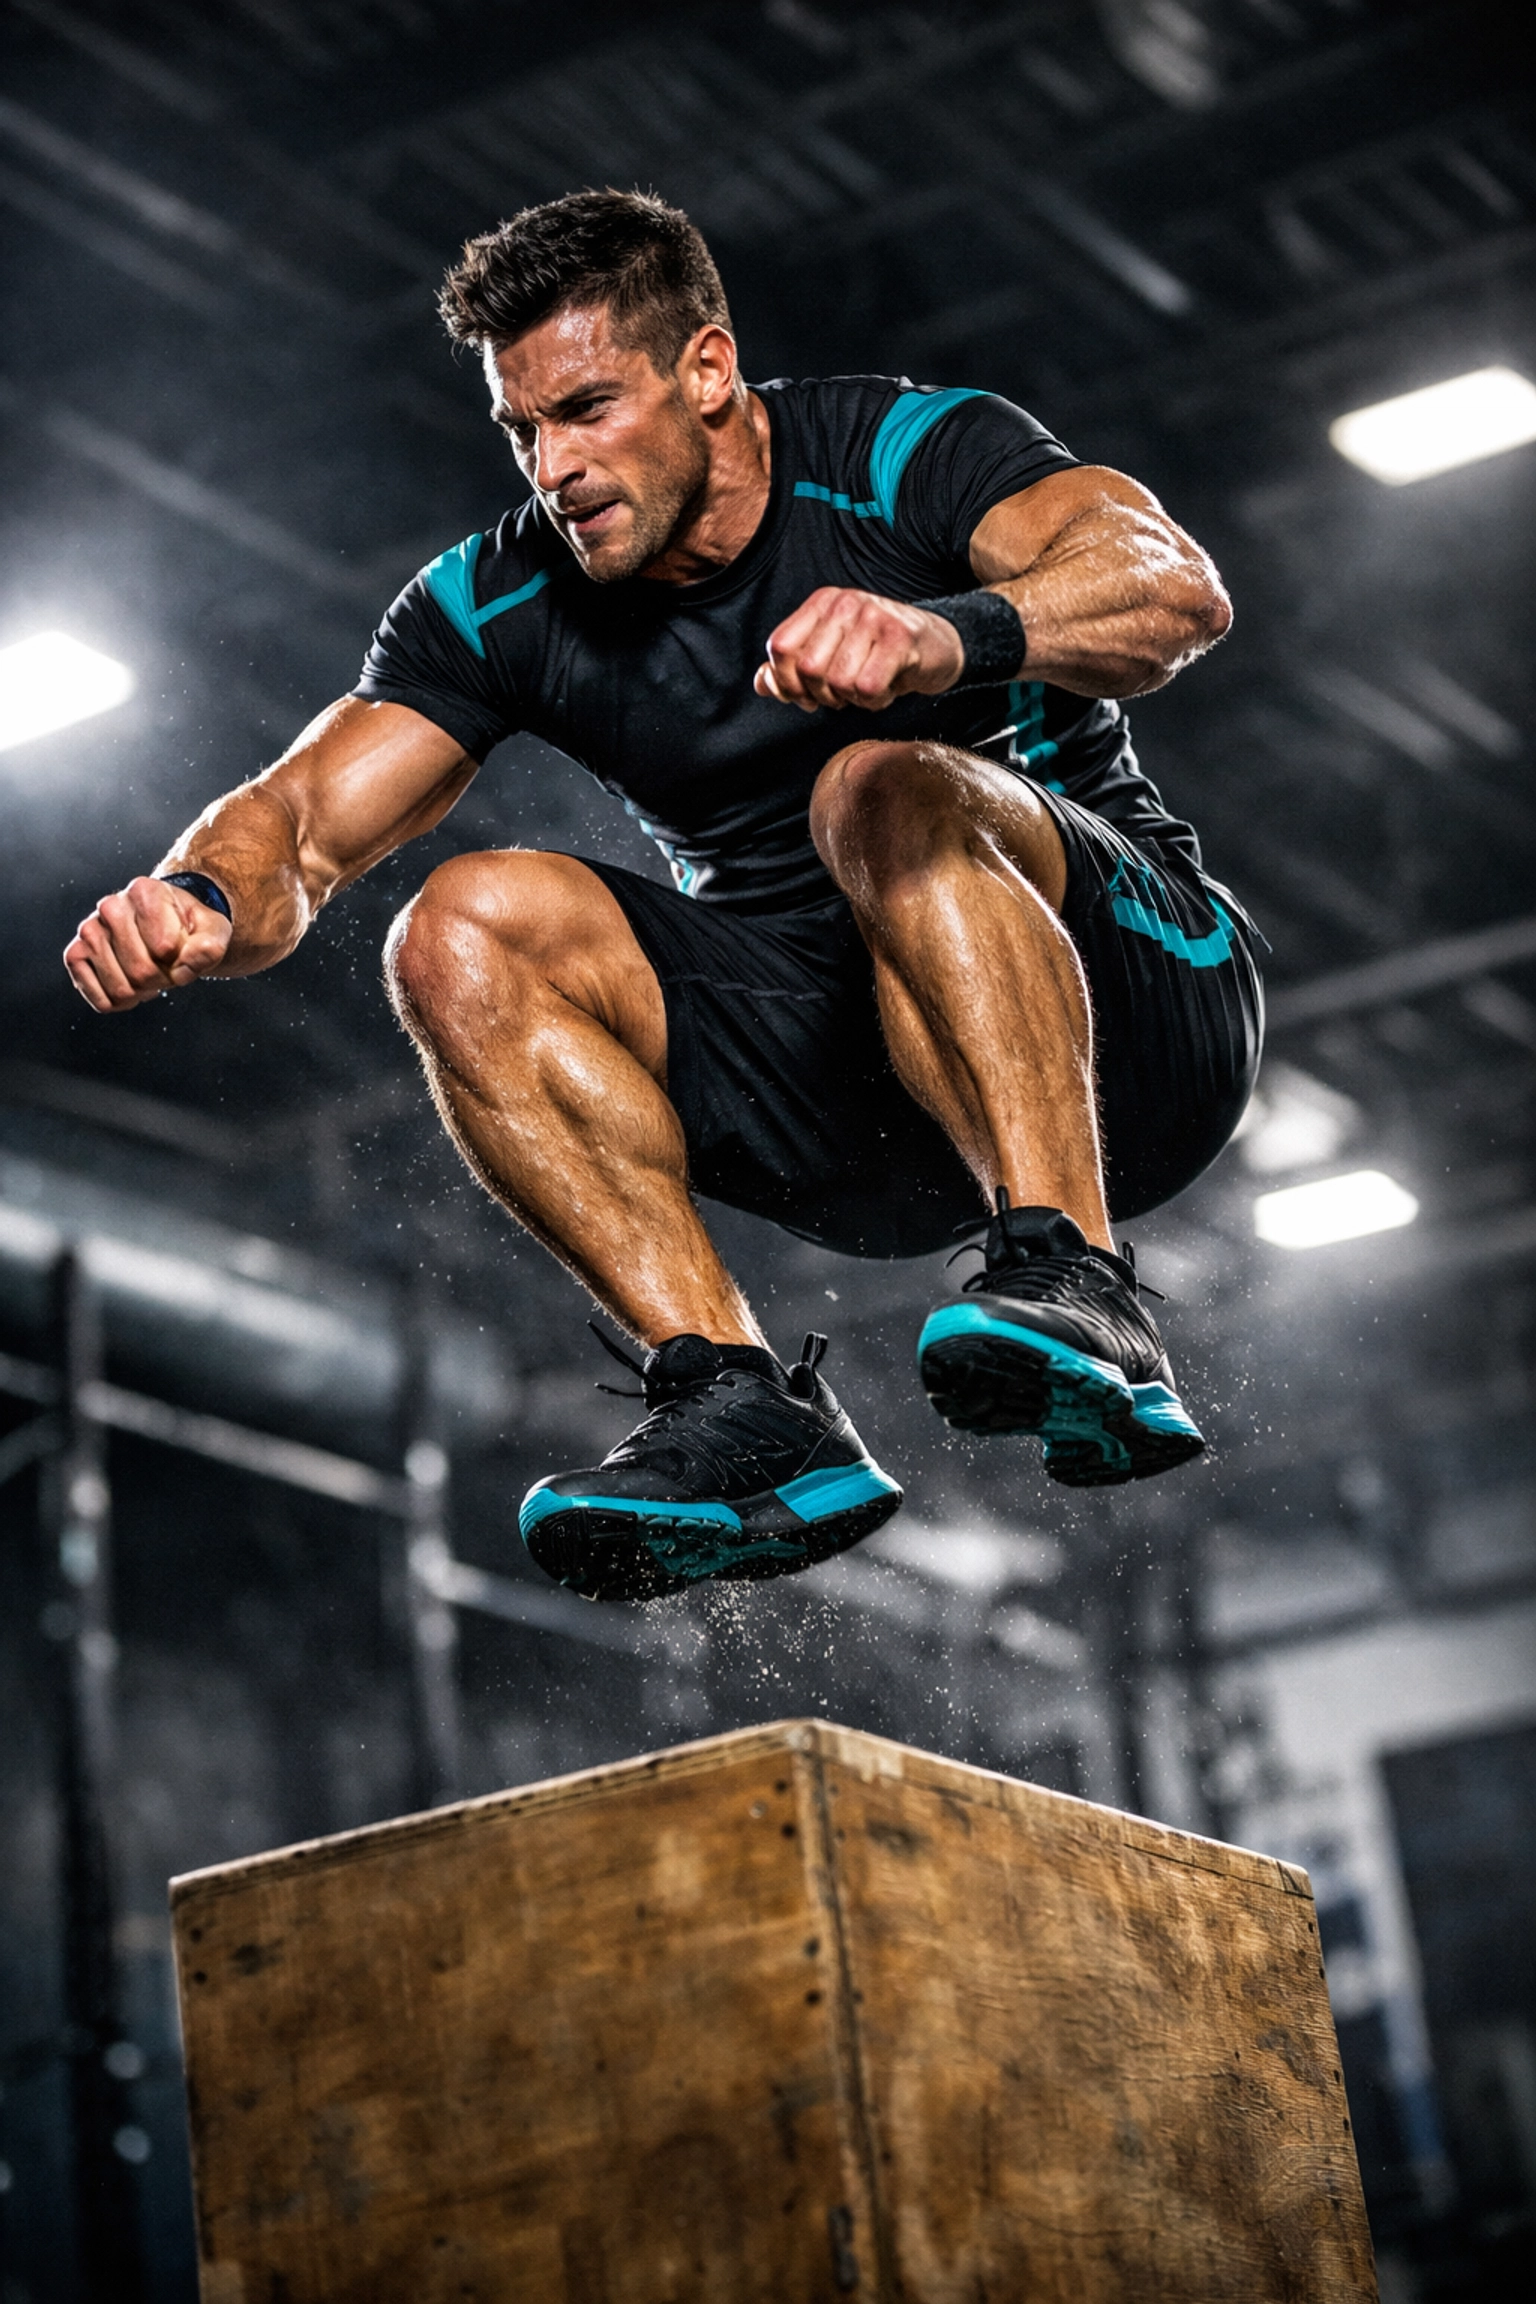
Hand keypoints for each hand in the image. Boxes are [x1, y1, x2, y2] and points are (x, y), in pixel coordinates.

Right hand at [64, 875, 232, 1012]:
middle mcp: (110, 906)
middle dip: (163, 979)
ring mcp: (88, 930)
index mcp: (144, 892)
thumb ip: (209, 947)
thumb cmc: (190, 928)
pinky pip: (100, 1000)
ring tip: (149, 971)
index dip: (182, 961)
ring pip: (121, 989)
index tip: (183, 950)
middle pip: (141, 972)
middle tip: (167, 965)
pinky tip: (130, 983)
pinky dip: (121, 1003)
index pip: (165, 948)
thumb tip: (183, 967)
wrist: (166, 926)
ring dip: (143, 992)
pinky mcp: (75, 955)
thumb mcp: (214, 932)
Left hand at [755, 587, 964, 713]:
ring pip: (838, 682)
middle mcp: (844, 604)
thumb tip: (762, 684)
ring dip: (853, 699)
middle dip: (824, 695)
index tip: (806, 696)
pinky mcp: (899, 639)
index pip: (780, 647)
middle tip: (845, 693)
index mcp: (822, 603)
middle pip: (808, 669)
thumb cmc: (879, 653)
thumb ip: (793, 668)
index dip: (787, 682)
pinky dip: (876, 701)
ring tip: (869, 686)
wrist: (937, 645)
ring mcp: (873, 618)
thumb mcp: (832, 654)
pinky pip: (868, 688)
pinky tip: (887, 688)